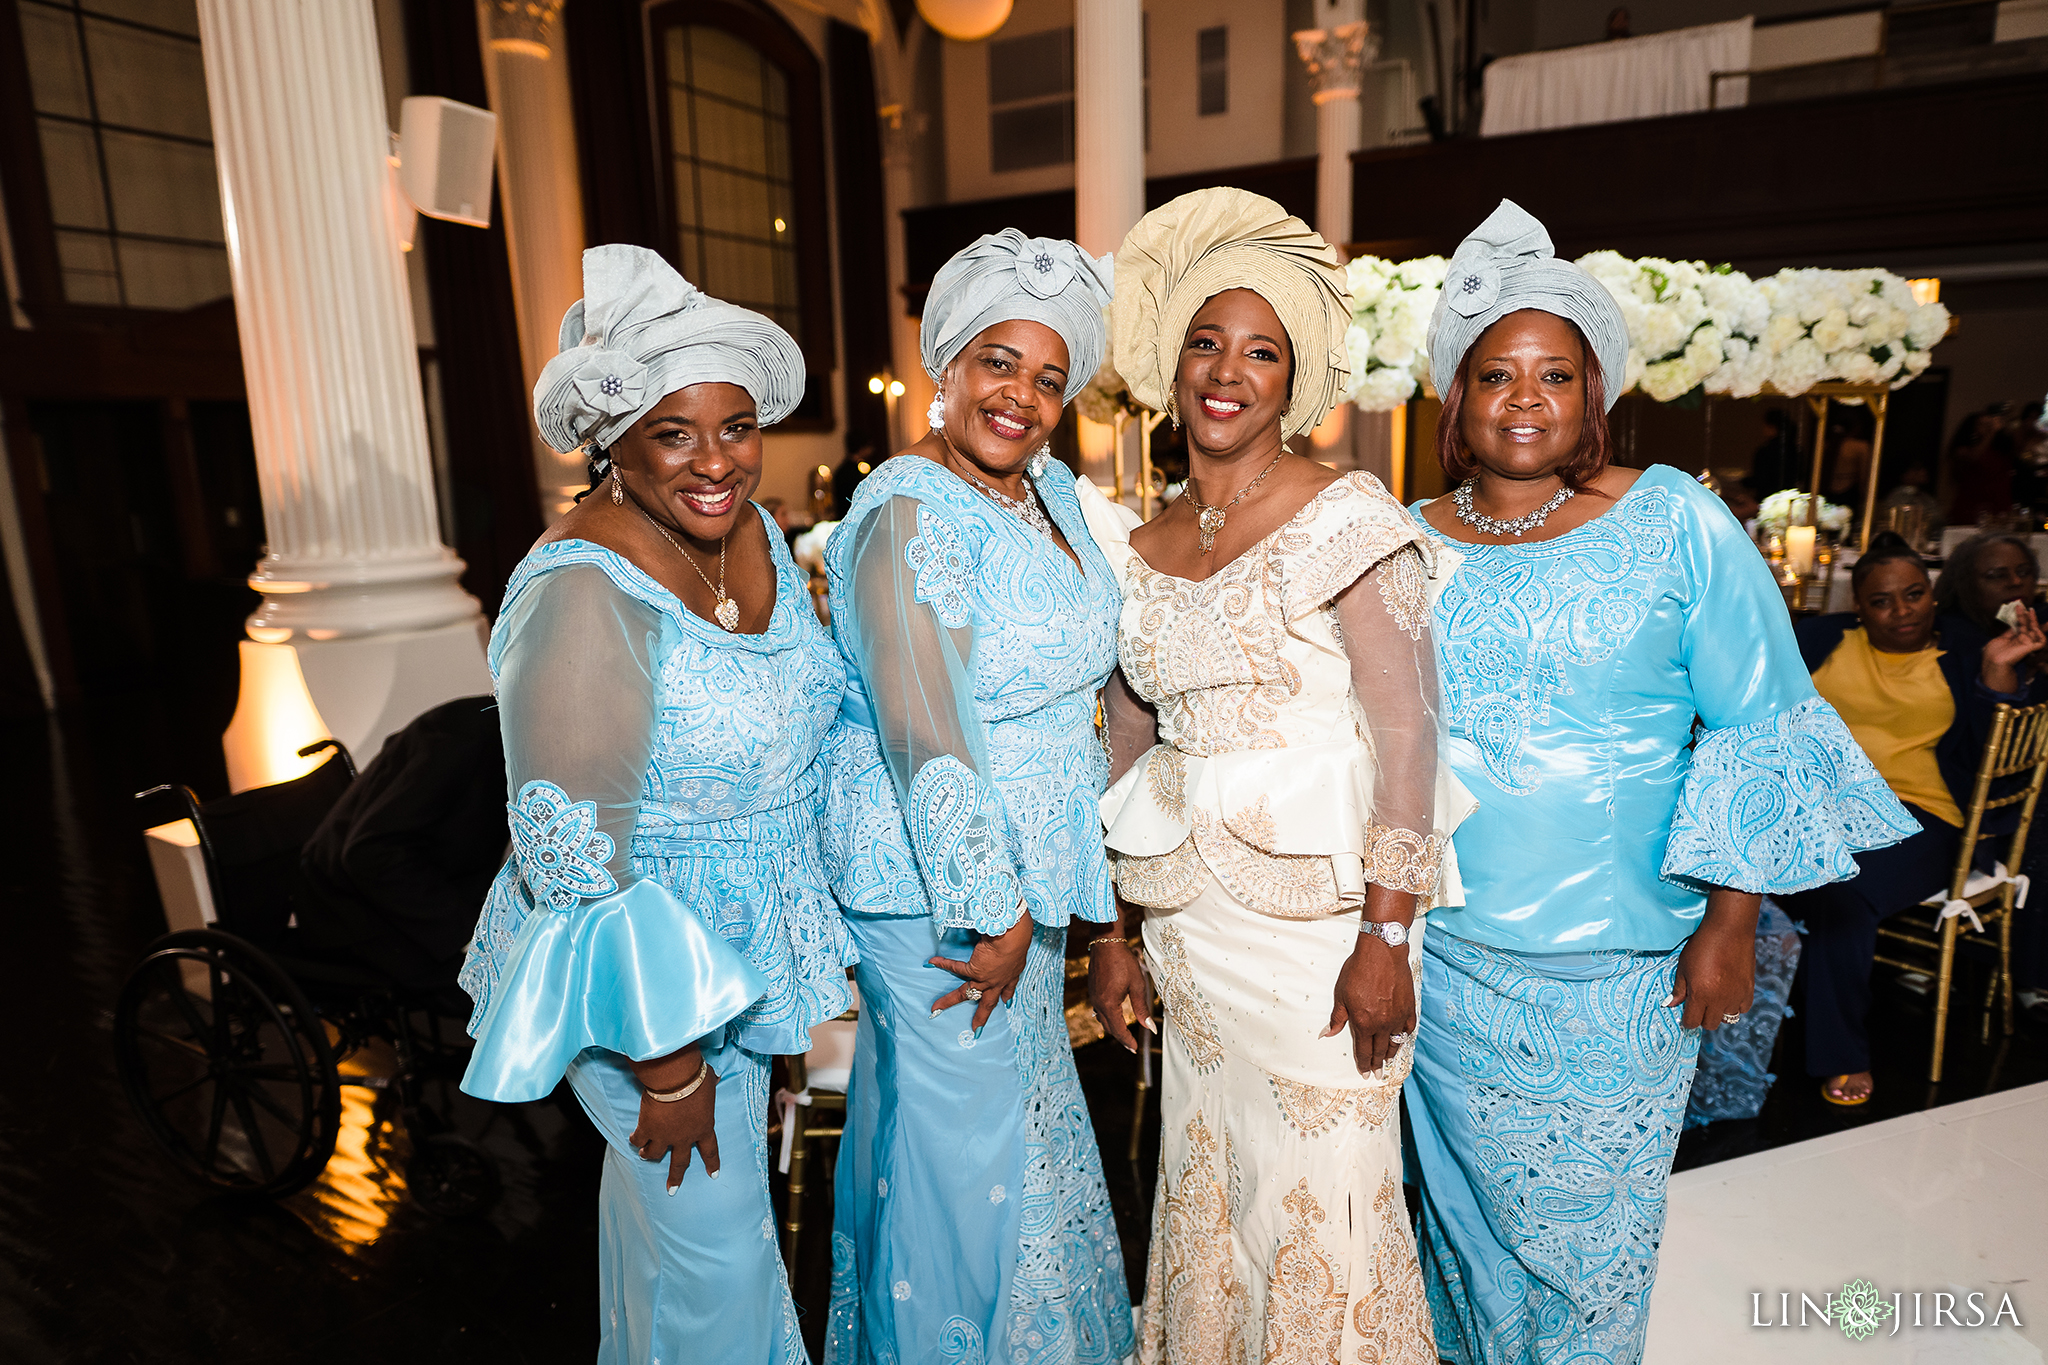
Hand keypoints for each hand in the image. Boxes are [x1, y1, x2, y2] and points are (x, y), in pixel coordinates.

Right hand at [626, 1045, 718, 1192]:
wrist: (675, 1078)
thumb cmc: (696, 1077)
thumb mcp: (709, 1080)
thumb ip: (712, 1083)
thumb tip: (717, 1077)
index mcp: (704, 1127)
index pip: (710, 1149)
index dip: (712, 1163)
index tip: (713, 1175)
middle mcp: (685, 1137)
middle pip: (680, 1163)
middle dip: (676, 1177)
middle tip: (672, 1190)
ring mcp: (665, 1136)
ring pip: (655, 1154)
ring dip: (649, 1155)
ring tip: (644, 1155)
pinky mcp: (647, 1129)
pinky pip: (639, 1140)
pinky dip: (635, 1140)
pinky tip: (632, 1139)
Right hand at [930, 911, 1032, 1030]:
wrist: (1013, 936)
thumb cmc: (1018, 935)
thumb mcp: (1020, 943)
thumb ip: (1014, 944)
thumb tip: (1013, 932)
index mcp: (1012, 972)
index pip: (1009, 987)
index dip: (1006, 995)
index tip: (1006, 1001)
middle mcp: (999, 980)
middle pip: (988, 1002)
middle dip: (982, 1015)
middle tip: (977, 1028)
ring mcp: (986, 979)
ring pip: (967, 994)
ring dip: (950, 1001)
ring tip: (936, 1008)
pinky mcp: (975, 970)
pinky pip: (956, 968)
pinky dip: (944, 964)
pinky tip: (932, 963)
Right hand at [1086, 927, 1154, 1053]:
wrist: (1106, 943)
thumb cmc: (1123, 962)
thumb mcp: (1137, 985)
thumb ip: (1141, 1008)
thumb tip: (1150, 1028)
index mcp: (1109, 1004)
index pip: (1118, 1029)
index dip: (1127, 1040)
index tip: (1135, 1049)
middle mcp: (1098, 1003)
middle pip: (1108, 1027)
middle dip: (1120, 1037)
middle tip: (1131, 1045)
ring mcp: (1093, 996)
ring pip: (1102, 1019)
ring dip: (1113, 1027)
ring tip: (1123, 1033)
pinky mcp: (1092, 990)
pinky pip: (1099, 1010)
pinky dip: (1107, 1017)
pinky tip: (1113, 1016)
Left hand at [1322, 931, 1416, 1074]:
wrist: (1382, 953)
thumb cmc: (1358, 971)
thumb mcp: (1341, 995)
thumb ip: (1337, 1018)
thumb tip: (1327, 1034)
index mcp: (1363, 1023)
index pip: (1363, 1051)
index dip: (1363, 1064)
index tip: (1364, 1073)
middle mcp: (1382, 1024)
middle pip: (1379, 1051)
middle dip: (1376, 1064)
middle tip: (1376, 1074)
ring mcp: (1398, 1017)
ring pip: (1395, 1043)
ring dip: (1390, 1054)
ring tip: (1386, 1060)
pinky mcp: (1409, 1008)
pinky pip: (1408, 1029)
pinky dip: (1404, 1037)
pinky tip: (1401, 1040)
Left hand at [1669, 889, 1758, 1030]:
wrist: (1728, 930)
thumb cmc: (1702, 946)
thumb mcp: (1683, 966)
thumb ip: (1679, 988)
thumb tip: (1671, 1004)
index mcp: (1700, 994)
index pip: (1692, 1021)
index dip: (1687, 1021)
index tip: (1685, 1016)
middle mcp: (1719, 999)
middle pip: (1710, 1024)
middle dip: (1701, 1018)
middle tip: (1698, 1005)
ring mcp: (1736, 996)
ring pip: (1727, 1018)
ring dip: (1719, 1012)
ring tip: (1714, 998)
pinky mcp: (1749, 989)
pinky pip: (1742, 1008)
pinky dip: (1735, 1005)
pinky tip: (1729, 994)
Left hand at [1982, 605, 2045, 692]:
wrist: (1994, 661)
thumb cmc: (1994, 652)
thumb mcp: (2000, 639)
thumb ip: (2009, 632)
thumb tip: (2014, 623)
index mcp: (2014, 640)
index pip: (2021, 627)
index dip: (2022, 618)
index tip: (2020, 609)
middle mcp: (2021, 641)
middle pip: (2028, 627)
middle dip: (2028, 617)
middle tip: (2027, 608)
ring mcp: (2027, 644)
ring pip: (2035, 631)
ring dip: (2034, 621)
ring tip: (2030, 611)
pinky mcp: (2031, 648)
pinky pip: (2042, 641)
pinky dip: (2041, 634)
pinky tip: (2035, 627)